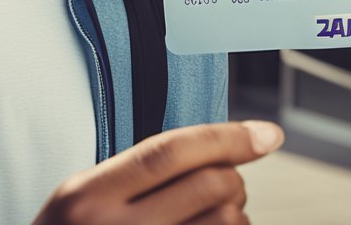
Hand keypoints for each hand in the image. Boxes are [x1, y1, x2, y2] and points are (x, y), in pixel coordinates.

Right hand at [32, 120, 283, 224]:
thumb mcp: (82, 198)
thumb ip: (136, 172)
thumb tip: (223, 145)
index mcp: (88, 196)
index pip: (171, 151)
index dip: (228, 137)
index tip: (268, 134)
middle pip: (210, 184)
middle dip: (231, 177)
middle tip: (222, 184)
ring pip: (228, 222)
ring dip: (235, 214)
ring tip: (215, 215)